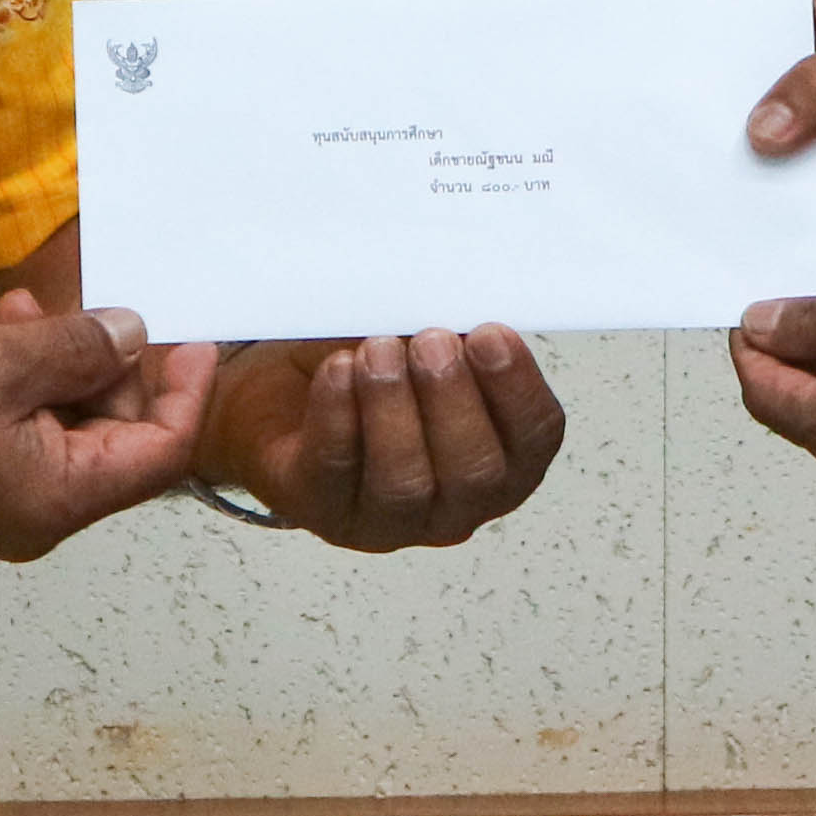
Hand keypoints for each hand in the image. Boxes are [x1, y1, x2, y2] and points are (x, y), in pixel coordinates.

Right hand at [0, 300, 215, 560]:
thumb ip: (79, 347)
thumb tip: (135, 333)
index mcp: (62, 499)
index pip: (163, 452)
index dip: (185, 391)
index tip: (194, 335)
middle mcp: (42, 514)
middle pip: (115, 435)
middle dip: (106, 363)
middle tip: (71, 305)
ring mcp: (2, 504)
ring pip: (63, 424)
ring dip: (54, 361)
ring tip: (12, 308)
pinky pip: (19, 430)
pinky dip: (16, 380)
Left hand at [204, 327, 569, 550]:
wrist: (283, 399)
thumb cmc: (367, 366)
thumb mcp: (417, 341)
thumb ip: (447, 330)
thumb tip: (456, 296)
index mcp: (499, 460)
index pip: (533, 439)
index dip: (518, 389)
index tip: (492, 334)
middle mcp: (451, 505)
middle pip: (475, 473)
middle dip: (454, 401)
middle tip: (432, 340)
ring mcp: (385, 519)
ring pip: (404, 482)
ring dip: (394, 409)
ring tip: (378, 350)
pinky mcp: (320, 509)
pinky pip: (334, 470)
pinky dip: (338, 415)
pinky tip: (338, 370)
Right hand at [742, 0, 815, 251]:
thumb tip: (760, 129)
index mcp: (791, 15)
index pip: (723, 51)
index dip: (715, 97)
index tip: (744, 136)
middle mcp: (781, 72)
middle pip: (730, 124)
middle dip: (766, 167)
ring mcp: (792, 128)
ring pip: (758, 178)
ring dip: (808, 202)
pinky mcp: (809, 176)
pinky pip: (789, 212)